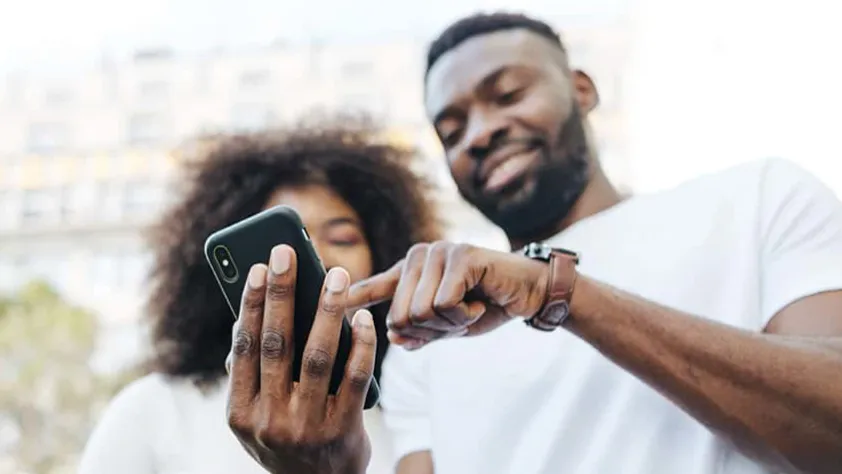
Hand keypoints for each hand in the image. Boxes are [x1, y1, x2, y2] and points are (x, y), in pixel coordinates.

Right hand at [226, 244, 373, 473]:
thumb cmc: (286, 441)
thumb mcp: (256, 419)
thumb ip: (249, 376)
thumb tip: (248, 318)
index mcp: (241, 413)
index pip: (245, 347)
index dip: (250, 304)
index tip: (257, 267)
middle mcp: (269, 420)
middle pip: (276, 342)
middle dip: (280, 292)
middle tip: (286, 252)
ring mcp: (306, 426)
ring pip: (317, 354)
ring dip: (326, 308)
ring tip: (336, 274)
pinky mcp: (343, 429)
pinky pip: (354, 376)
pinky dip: (359, 343)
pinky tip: (361, 317)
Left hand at [348, 241, 549, 348]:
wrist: (530, 294)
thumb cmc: (488, 305)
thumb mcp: (449, 325)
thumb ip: (421, 332)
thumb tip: (394, 339)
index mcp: (413, 271)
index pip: (377, 286)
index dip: (355, 295)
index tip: (330, 302)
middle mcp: (420, 256)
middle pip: (401, 315)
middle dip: (432, 330)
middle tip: (459, 317)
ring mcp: (439, 253)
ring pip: (420, 312)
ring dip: (451, 323)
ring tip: (471, 307)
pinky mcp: (460, 256)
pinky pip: (444, 304)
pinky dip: (464, 314)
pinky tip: (481, 301)